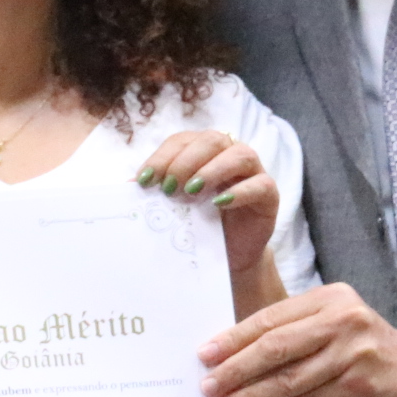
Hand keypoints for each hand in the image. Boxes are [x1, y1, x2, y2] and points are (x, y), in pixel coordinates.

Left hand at [136, 129, 276, 276]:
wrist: (227, 255)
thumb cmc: (198, 224)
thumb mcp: (172, 208)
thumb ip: (154, 193)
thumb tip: (126, 187)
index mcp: (203, 151)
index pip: (182, 141)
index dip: (162, 157)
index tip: (144, 181)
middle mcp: (229, 154)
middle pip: (211, 140)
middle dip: (185, 161)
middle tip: (169, 187)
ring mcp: (253, 172)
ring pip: (240, 155)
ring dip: (212, 170)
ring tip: (192, 190)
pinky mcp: (269, 195)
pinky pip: (261, 184)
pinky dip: (239, 191)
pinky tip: (219, 203)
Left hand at [198, 282, 396, 396]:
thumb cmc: (366, 350)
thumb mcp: (334, 325)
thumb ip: (295, 330)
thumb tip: (233, 353)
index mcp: (329, 298)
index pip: (271, 318)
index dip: (234, 338)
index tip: (204, 355)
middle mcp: (343, 320)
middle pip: (276, 346)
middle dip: (236, 368)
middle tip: (207, 385)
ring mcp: (354, 354)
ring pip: (289, 379)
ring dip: (250, 396)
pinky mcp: (360, 387)